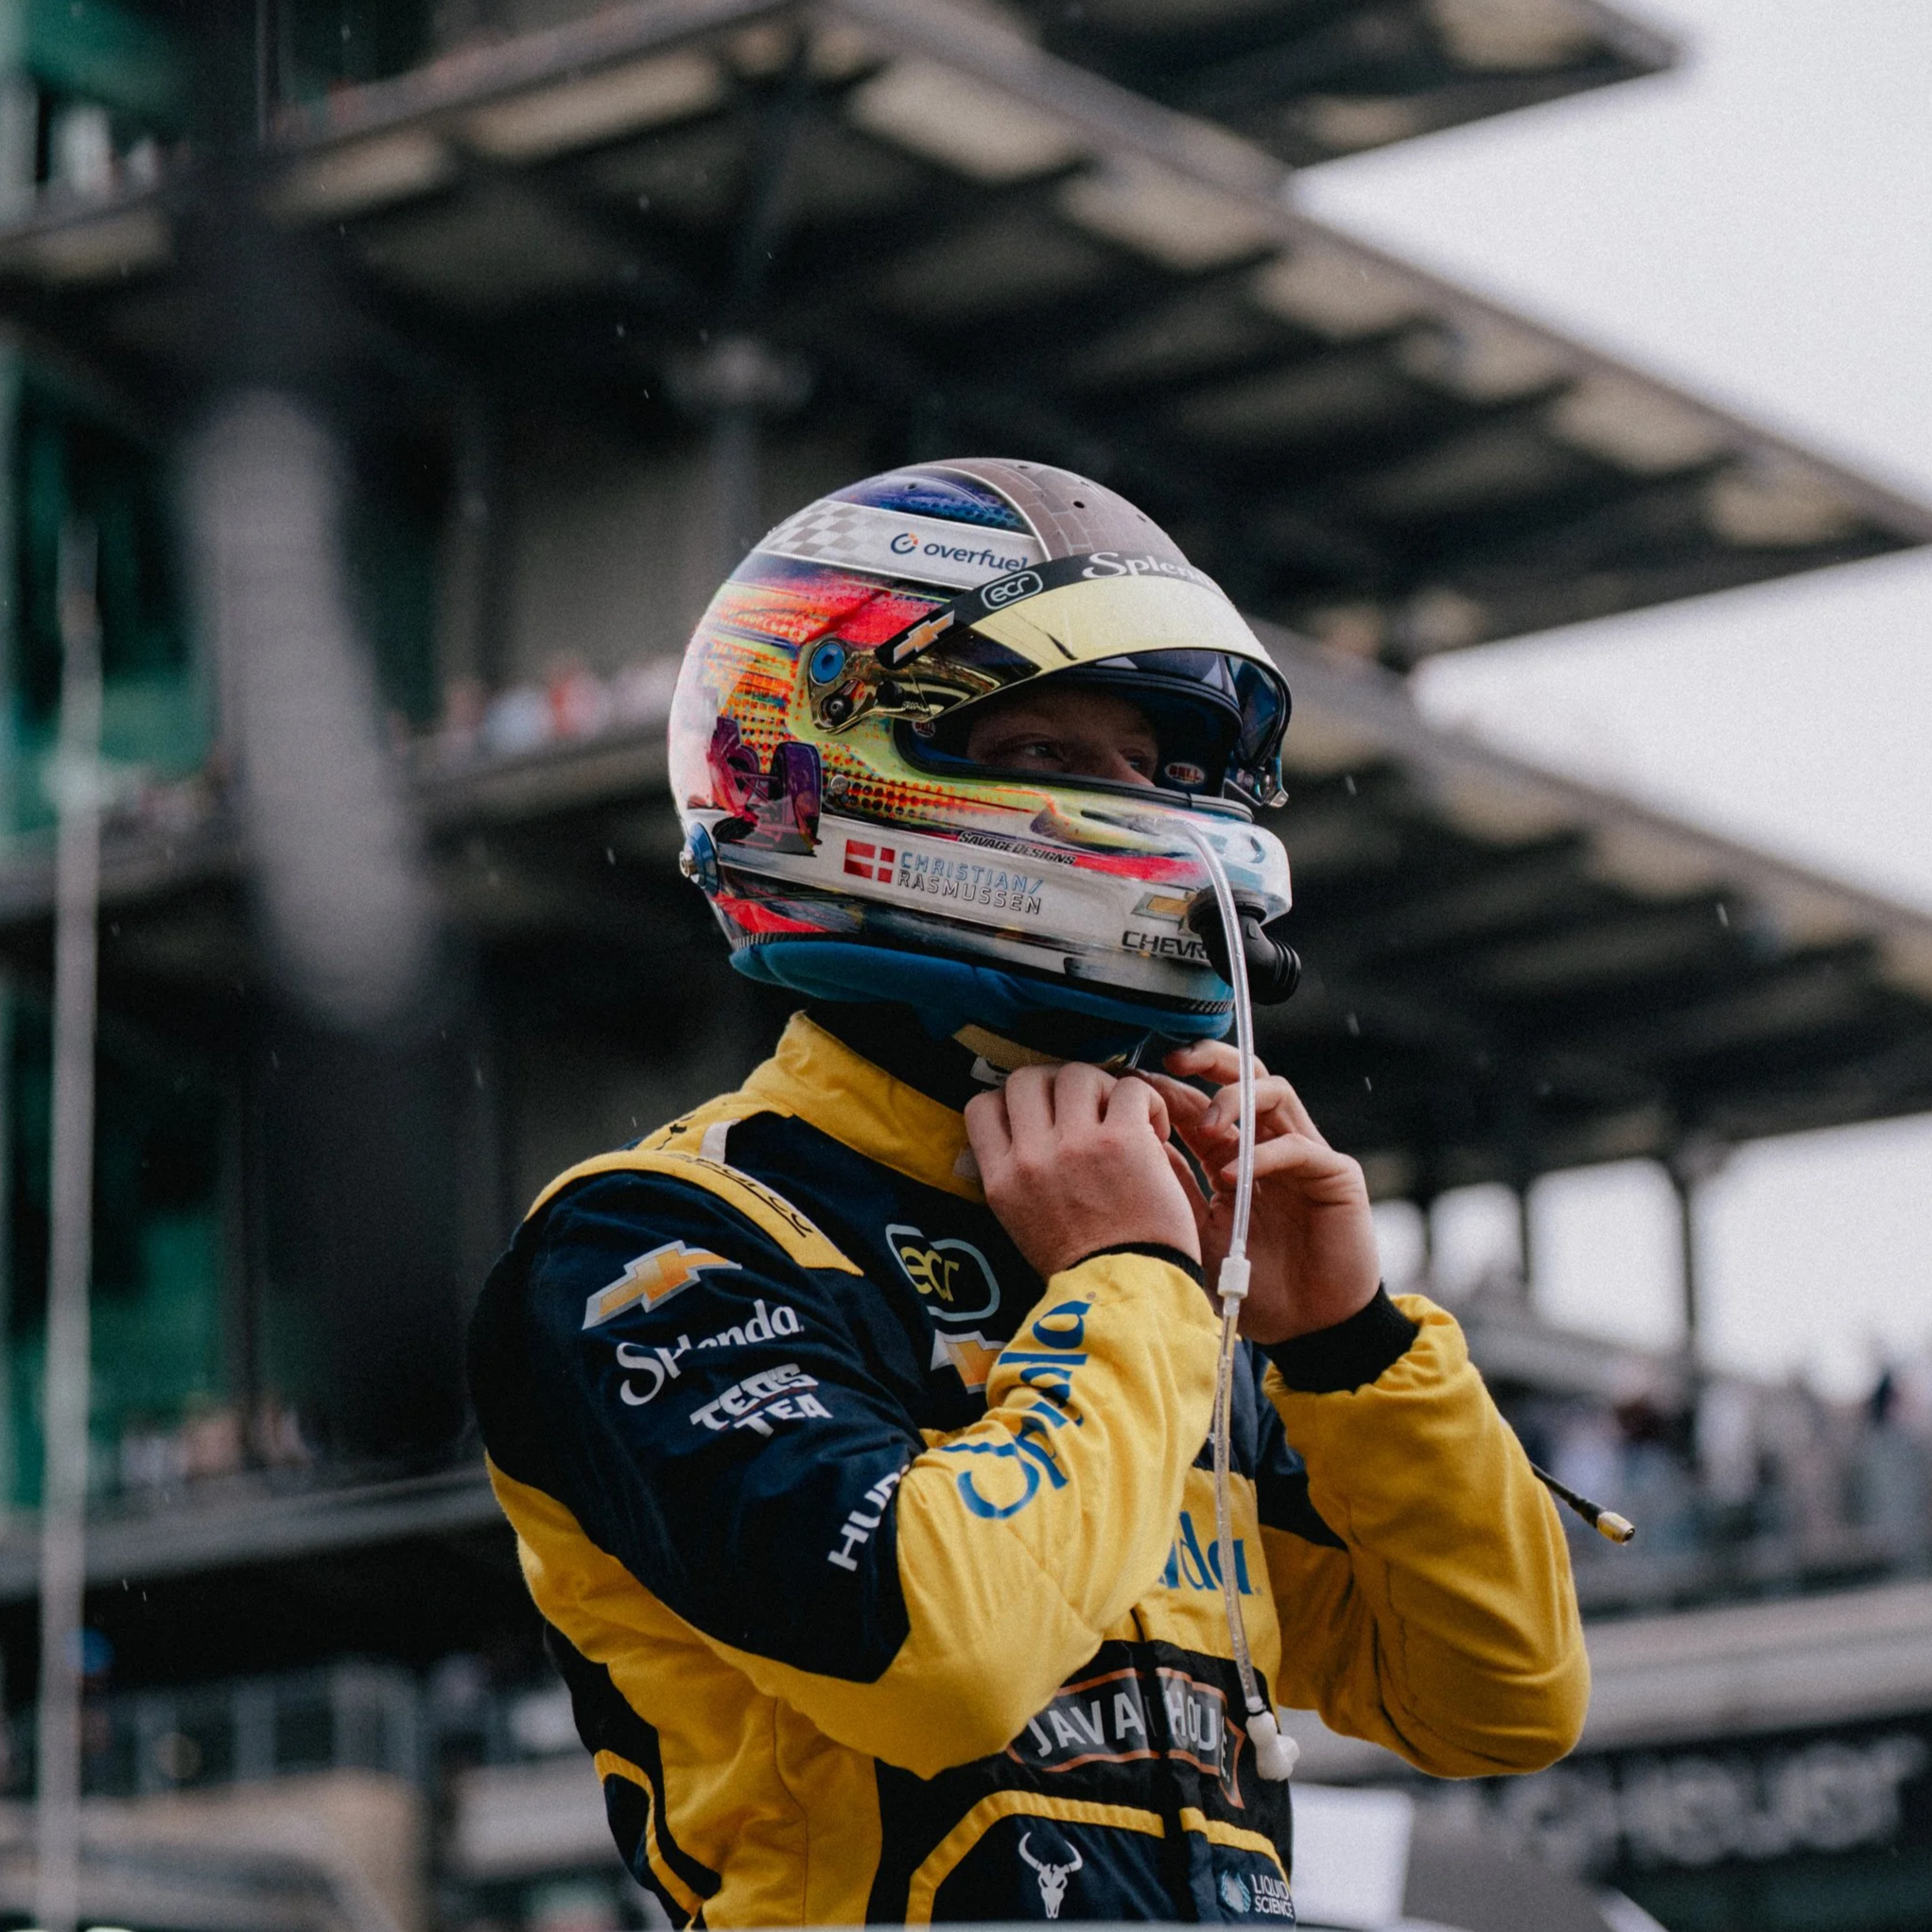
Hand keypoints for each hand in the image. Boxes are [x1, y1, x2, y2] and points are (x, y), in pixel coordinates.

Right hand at [965, 1063, 1201, 1279]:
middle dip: (1057, 1086)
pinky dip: (1145, 1102)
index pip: (983, 1106)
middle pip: (1027, 1078)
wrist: (1128, 1297)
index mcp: (1001, 1180)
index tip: (1042, 1116)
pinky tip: (1154, 1131)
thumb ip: (1016, 1175)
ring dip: (1103, 1089)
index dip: (1013, 1102)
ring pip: (1077, 1074)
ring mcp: (1076, 1145)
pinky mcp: (1123, 1141)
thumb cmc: (1084, 1266)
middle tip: (1084, 1111)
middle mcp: (1031, 1156)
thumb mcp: (1022, 1223)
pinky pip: (1130, 1089)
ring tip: (1123, 1119)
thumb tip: (1025, 1133)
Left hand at [1142, 1043, 1379, 1345]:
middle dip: (1208, 1059)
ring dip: (1234, 1099)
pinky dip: (1263, 1154)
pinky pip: (1300, 1146)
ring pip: (1275, 1090)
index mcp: (1233, 1156)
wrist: (1309, 1329)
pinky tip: (1232, 1177)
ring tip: (1203, 1128)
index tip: (1134, 1083)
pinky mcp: (1335, 1175)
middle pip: (1243, 1075)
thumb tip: (1136, 1142)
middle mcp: (1268, 1145)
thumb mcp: (1195, 1234)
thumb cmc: (1254, 1286)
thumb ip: (1173, 1188)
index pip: (1202, 1100)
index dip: (1171, 1086)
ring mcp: (1304, 1155)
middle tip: (1172, 1062)